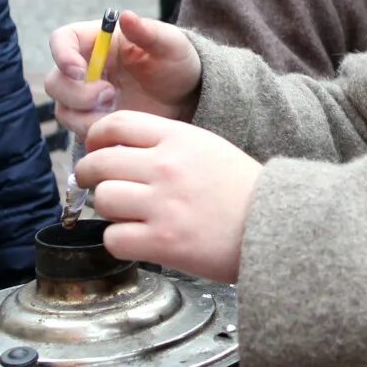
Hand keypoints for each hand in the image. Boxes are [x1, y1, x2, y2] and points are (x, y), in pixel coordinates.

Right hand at [46, 10, 201, 140]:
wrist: (185, 98)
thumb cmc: (176, 62)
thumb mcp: (171, 45)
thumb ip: (148, 31)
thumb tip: (125, 16)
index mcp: (95, 41)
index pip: (61, 40)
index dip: (62, 55)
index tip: (80, 72)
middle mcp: (84, 68)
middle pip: (55, 81)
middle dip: (78, 93)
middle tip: (110, 95)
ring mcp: (85, 98)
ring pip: (63, 110)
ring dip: (86, 116)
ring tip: (118, 111)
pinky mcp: (92, 121)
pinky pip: (78, 131)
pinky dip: (95, 131)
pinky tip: (121, 124)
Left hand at [75, 112, 261, 282]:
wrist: (278, 226)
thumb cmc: (244, 192)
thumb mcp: (208, 149)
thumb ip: (167, 146)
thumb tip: (120, 154)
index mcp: (178, 138)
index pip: (115, 124)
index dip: (95, 138)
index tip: (95, 150)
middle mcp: (165, 166)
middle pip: (98, 163)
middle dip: (88, 176)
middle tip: (93, 186)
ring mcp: (162, 204)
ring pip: (103, 199)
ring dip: (109, 210)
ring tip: (127, 216)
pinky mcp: (162, 242)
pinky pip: (113, 238)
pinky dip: (120, 241)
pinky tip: (137, 240)